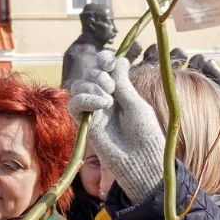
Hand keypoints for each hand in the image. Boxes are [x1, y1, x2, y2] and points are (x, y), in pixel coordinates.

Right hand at [67, 51, 166, 200]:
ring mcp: (94, 110)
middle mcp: (105, 98)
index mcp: (120, 91)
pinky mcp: (85, 123)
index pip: (105, 68)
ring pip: (79, 86)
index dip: (104, 60)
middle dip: (98, 73)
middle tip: (111, 87)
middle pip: (90, 73)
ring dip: (92, 86)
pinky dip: (85, 99)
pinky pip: (74, 104)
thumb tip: (120, 59)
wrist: (140, 160)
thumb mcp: (136, 104)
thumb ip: (123, 83)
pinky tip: (101, 105)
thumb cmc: (145, 133)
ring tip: (108, 99)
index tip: (110, 62)